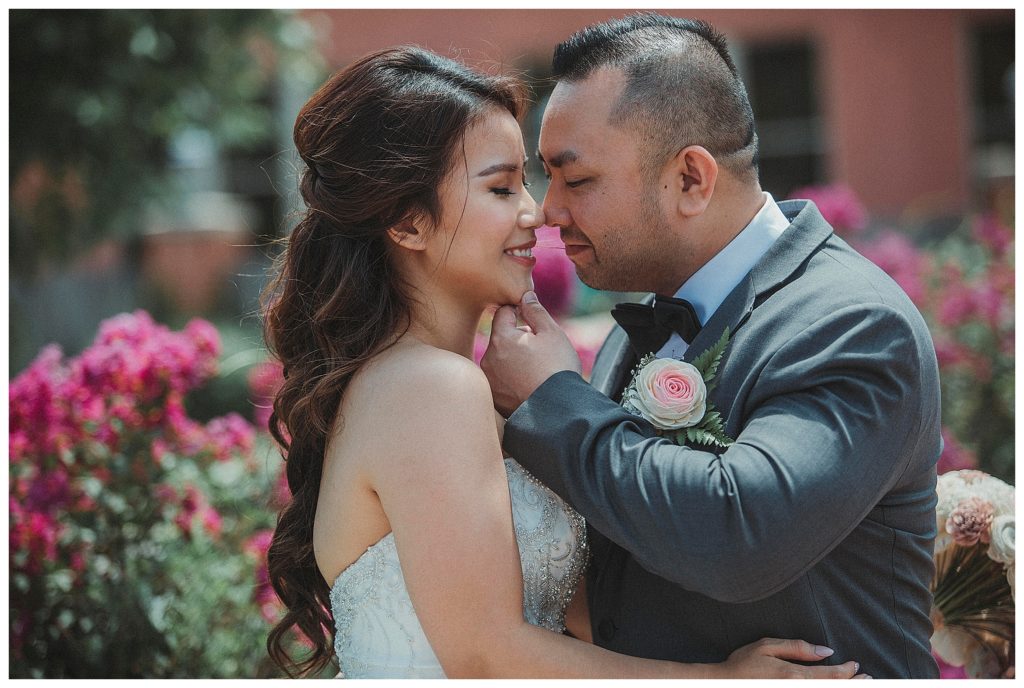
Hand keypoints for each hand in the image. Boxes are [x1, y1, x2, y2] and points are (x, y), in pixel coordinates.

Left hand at [481, 291, 581, 415]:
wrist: (557, 410)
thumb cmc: (557, 368)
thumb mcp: (552, 333)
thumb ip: (535, 311)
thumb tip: (525, 295)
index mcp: (501, 338)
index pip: (504, 312)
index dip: (520, 313)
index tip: (534, 326)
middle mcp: (488, 358)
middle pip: (501, 337)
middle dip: (518, 339)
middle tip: (540, 353)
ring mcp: (489, 380)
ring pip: (500, 359)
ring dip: (514, 359)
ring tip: (536, 372)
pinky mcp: (493, 397)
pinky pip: (501, 379)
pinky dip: (511, 379)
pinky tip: (529, 386)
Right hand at [709, 638, 870, 678]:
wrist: (722, 684)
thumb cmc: (742, 664)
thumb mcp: (766, 646)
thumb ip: (797, 648)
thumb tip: (825, 651)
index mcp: (793, 675)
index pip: (830, 675)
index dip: (847, 671)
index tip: (856, 666)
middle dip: (853, 685)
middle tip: (869, 680)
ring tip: (859, 686)